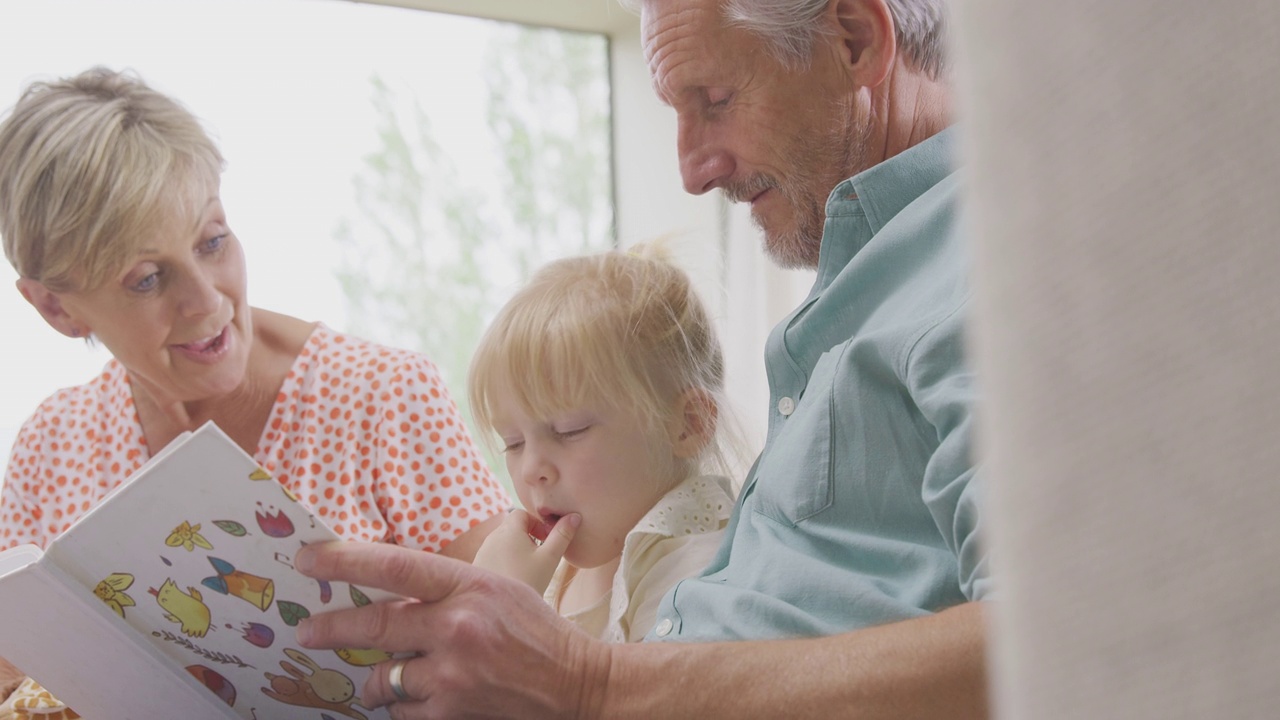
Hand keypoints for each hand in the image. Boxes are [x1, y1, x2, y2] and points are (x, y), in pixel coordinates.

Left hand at [293, 541, 611, 718]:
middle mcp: (458, 627)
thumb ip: (445, 591)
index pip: (395, 566)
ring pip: (384, 677)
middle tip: (306, 630)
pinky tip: (425, 698)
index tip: (308, 559)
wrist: (578, 687)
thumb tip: (384, 594)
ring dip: (378, 679)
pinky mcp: (452, 714)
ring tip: (385, 677)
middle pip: (374, 624)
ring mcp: (454, 675)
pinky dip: (404, 706)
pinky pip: (402, 711)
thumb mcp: (497, 592)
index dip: (344, 561)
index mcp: (471, 586)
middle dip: (330, 627)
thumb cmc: (537, 633)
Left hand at [471, 510, 578, 593]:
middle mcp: (492, 537)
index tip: (546, 540)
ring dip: (516, 548)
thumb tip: (574, 516)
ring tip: (528, 568)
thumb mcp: (550, 558)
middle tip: (540, 555)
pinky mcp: (478, 565)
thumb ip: (562, 535)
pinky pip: (494, 555)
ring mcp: (483, 551)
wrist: (501, 610)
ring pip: (503, 541)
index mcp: (509, 530)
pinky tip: (514, 576)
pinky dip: (505, 560)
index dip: (537, 523)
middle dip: (528, 536)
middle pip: (512, 527)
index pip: (522, 513)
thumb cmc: (529, 581)